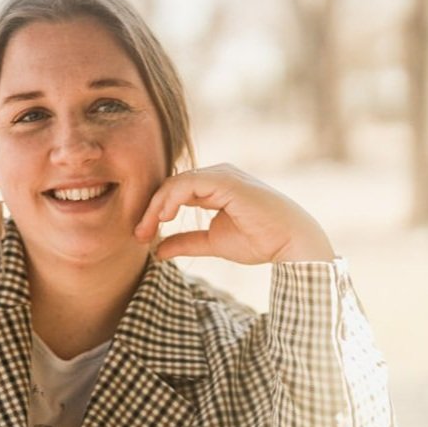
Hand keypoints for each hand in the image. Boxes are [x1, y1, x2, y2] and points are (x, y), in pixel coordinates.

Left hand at [134, 164, 334, 264]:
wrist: (289, 244)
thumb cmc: (259, 241)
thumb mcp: (212, 243)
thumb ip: (186, 242)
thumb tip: (157, 250)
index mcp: (213, 188)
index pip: (174, 193)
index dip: (154, 212)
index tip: (141, 237)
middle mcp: (216, 176)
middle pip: (171, 186)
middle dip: (150, 210)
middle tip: (138, 235)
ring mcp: (222, 175)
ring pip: (177, 183)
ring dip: (157, 206)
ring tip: (148, 228)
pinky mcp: (227, 180)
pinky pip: (190, 183)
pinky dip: (172, 198)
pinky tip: (164, 217)